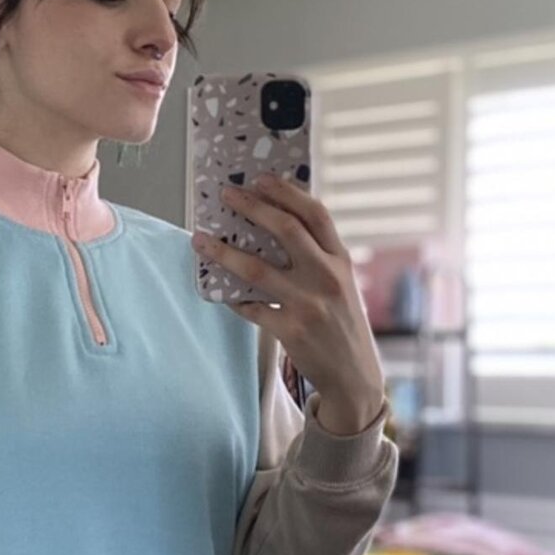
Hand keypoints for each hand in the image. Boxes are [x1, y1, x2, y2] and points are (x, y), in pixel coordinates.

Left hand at [191, 174, 385, 433]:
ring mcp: (308, 304)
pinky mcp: (291, 330)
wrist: (354, 374)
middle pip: (285, 231)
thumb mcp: (341, 284)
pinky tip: (217, 291)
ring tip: (200, 240)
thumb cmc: (341, 323)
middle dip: (252, 208)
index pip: (315, 214)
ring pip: (257, 269)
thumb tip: (275, 227)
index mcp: (340, 260)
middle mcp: (327, 277)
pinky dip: (231, 298)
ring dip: (223, 252)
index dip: (286, 192)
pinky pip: (250, 308)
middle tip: (225, 195)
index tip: (260, 179)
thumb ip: (317, 257)